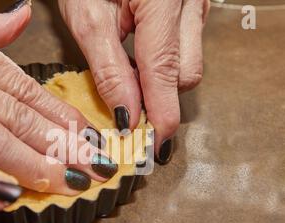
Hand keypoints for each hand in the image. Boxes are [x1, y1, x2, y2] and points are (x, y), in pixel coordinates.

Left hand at [59, 0, 209, 162]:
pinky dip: (164, 60)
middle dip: (159, 93)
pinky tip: (141, 50)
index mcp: (163, 0)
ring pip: (190, 61)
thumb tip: (128, 113)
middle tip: (126, 99)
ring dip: (161, 76)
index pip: (166, 71)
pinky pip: (187, 46)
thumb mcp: (87, 14)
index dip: (161, 113)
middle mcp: (190, 1)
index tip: (156, 146)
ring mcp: (197, 2)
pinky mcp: (192, 6)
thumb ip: (110, 67)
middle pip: (186, 72)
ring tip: (130, 62)